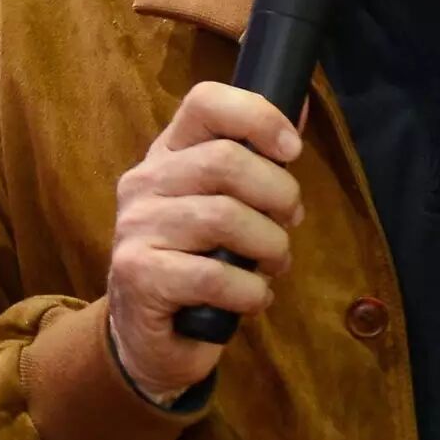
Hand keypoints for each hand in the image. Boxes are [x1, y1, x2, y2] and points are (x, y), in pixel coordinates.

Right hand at [106, 83, 303, 400]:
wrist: (149, 336)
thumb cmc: (198, 261)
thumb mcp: (226, 204)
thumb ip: (256, 161)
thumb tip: (303, 108)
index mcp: (168, 153)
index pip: (205, 102)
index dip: (258, 116)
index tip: (292, 149)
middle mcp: (144, 181)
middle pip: (226, 161)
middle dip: (278, 193)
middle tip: (289, 222)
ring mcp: (136, 227)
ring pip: (224, 218)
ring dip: (270, 246)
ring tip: (275, 264)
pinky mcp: (138, 275)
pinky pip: (214, 276)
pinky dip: (250, 292)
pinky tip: (254, 299)